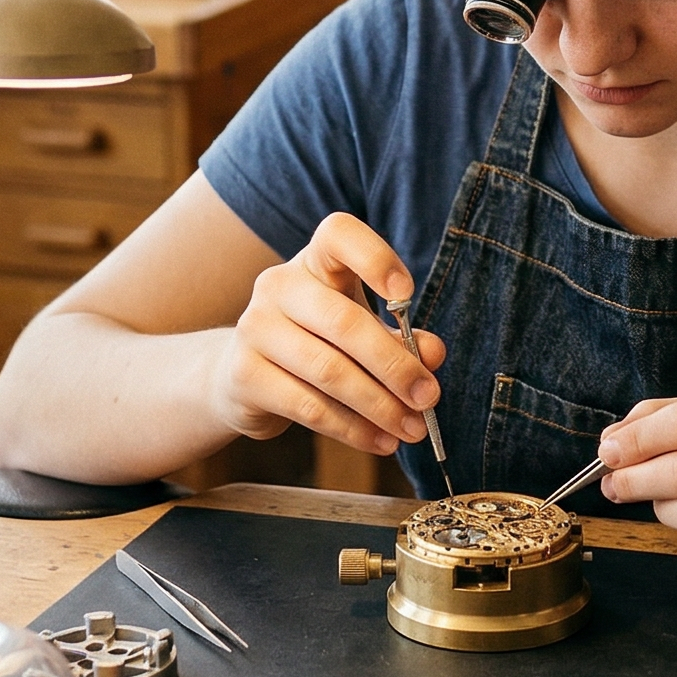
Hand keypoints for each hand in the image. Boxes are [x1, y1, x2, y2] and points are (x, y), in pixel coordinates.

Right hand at [209, 213, 442, 457]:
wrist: (244, 377)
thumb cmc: (315, 344)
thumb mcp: (362, 333)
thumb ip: (400, 340)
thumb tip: (432, 356)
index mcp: (314, 262)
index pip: (338, 235)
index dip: (374, 258)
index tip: (406, 294)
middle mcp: (279, 286)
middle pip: (344, 321)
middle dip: (395, 366)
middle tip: (428, 397)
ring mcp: (255, 328)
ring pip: (329, 371)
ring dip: (379, 406)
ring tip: (411, 429)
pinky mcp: (245, 375)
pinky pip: (308, 406)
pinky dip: (352, 429)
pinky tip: (380, 441)